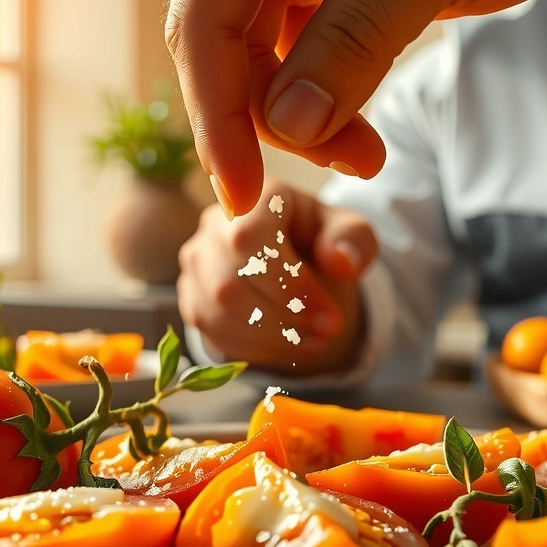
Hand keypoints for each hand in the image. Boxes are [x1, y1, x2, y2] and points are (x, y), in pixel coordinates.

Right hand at [167, 0, 546, 215]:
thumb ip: (353, 38)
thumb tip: (286, 127)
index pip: (204, 10)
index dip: (215, 106)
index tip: (239, 189)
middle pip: (227, 39)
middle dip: (264, 119)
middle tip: (325, 171)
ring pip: (269, 56)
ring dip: (303, 119)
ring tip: (365, 155)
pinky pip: (312, 56)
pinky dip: (331, 102)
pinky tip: (363, 133)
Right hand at [176, 181, 377, 375]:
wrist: (298, 265)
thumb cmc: (323, 242)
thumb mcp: (352, 234)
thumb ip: (354, 240)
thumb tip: (340, 260)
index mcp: (255, 197)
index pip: (251, 239)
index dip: (288, 284)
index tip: (330, 316)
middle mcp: (214, 223)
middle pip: (230, 281)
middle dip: (283, 318)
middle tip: (326, 333)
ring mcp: (196, 262)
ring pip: (217, 310)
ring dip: (270, 338)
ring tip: (313, 344)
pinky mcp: (191, 296)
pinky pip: (211, 330)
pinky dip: (253, 349)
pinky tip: (287, 348)